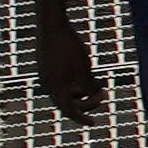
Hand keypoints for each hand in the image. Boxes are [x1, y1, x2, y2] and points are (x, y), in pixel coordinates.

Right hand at [34, 5, 101, 125]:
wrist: (51, 24)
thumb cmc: (69, 46)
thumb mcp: (84, 69)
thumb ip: (89, 87)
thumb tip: (96, 98)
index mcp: (55, 89)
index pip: (69, 111)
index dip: (82, 118)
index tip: (93, 123)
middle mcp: (47, 85)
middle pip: (67, 103)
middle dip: (85, 103)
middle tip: (102, 97)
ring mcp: (45, 75)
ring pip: (64, 93)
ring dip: (80, 94)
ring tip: (95, 86)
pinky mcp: (45, 66)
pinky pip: (60, 83)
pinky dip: (73, 84)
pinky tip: (83, 76)